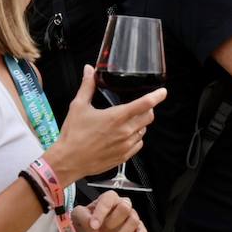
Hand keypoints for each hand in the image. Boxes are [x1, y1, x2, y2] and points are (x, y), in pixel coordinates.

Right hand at [47, 66, 165, 183]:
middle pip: (149, 117)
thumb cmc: (73, 134)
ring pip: (143, 130)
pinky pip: (138, 144)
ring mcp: (126, 145)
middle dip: (147, 110)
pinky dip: (134, 138)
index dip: (157, 96)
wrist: (68, 161)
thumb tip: (89, 70)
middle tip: (139, 107)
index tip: (163, 92)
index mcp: (116, 117)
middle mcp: (125, 131)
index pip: (144, 104)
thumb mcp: (78, 106)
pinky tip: (123, 136)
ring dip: (139, 124)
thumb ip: (87, 86)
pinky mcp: (124, 156)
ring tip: (125, 122)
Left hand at [71, 190, 147, 231]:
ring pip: (133, 221)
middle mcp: (122, 204)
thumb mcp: (77, 216)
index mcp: (108, 198)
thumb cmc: (87, 222)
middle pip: (125, 207)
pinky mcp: (138, 229)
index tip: (93, 225)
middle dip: (113, 222)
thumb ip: (82, 216)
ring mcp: (132, 216)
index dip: (101, 212)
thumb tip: (92, 224)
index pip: (109, 199)